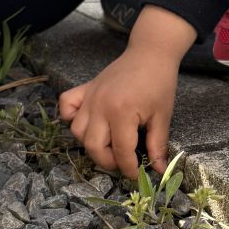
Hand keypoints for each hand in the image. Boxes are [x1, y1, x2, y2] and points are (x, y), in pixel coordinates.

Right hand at [59, 6, 194, 178]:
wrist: (150, 53)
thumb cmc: (160, 83)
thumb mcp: (162, 116)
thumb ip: (157, 145)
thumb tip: (158, 170)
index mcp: (122, 112)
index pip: (121, 151)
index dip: (128, 168)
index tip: (135, 174)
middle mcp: (100, 106)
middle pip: (94, 146)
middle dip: (107, 161)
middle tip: (122, 161)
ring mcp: (90, 97)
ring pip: (77, 131)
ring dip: (91, 144)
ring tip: (109, 144)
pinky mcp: (84, 89)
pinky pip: (66, 106)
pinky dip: (70, 117)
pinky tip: (87, 122)